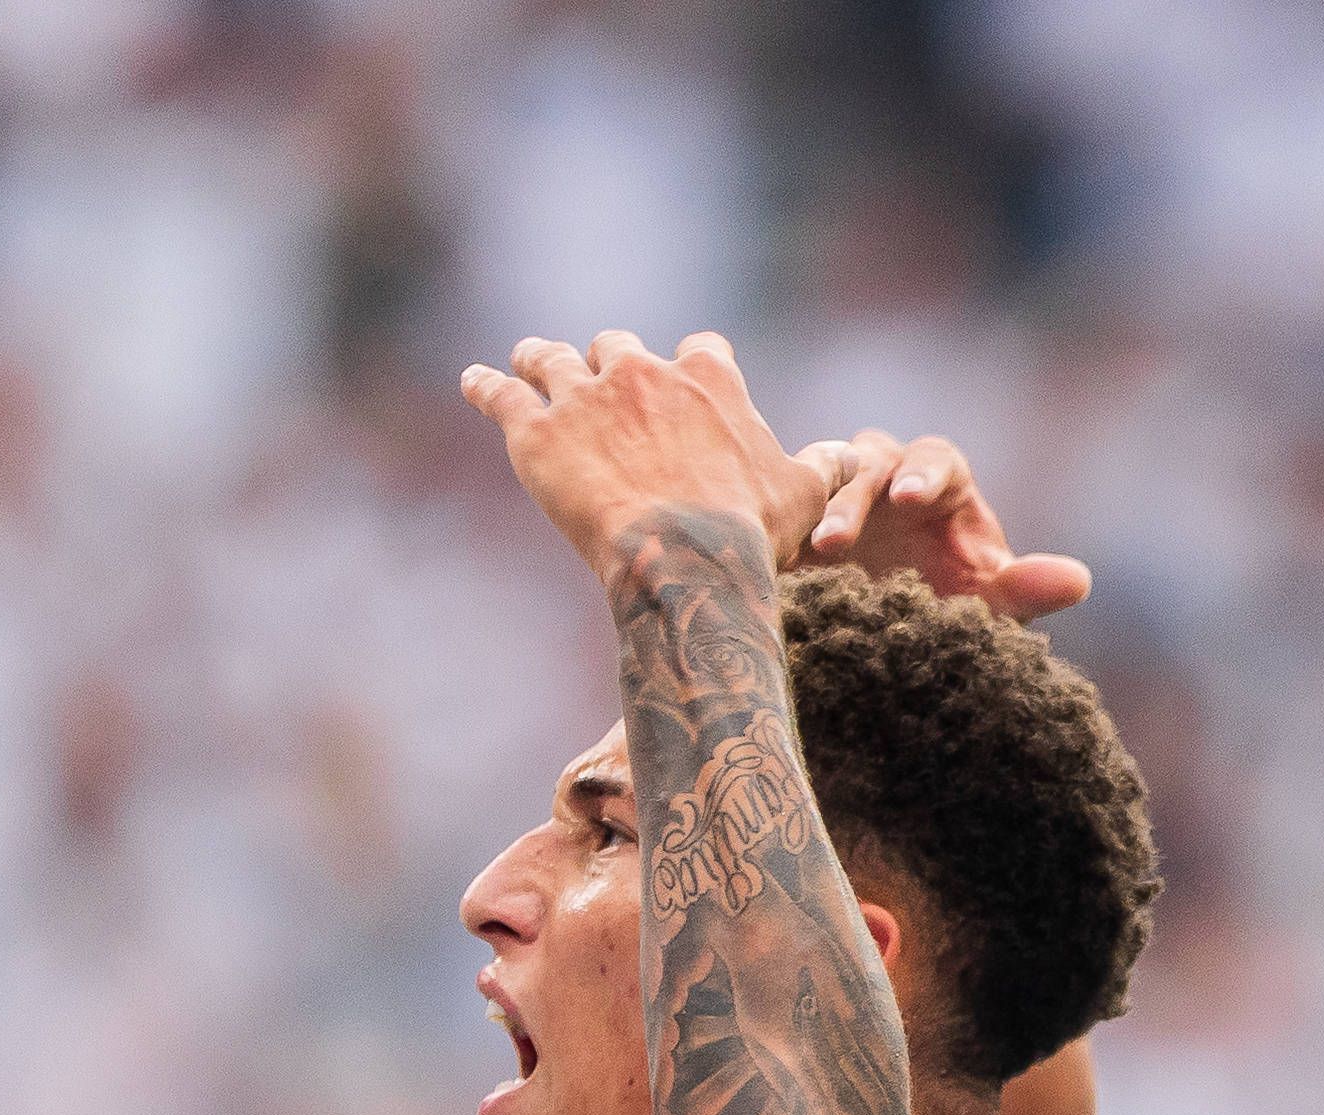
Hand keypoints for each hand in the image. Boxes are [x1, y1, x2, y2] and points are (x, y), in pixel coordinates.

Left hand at [461, 332, 831, 584]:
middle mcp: (643, 371)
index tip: (681, 379)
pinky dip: (485, 385)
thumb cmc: (748, 534)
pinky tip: (472, 382)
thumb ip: (820, 468)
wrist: (684, 559)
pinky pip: (501, 394)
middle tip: (597, 376)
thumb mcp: (803, 497)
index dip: (689, 365)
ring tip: (525, 357)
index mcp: (708, 379)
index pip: (699, 349)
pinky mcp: (536, 432)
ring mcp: (586, 397)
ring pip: (552, 359)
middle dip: (610, 360)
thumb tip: (850, 458)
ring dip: (539, 358)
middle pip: (619, 345)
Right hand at [793, 428, 1090, 621]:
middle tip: (838, 540)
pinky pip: (774, 511)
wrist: (885, 633)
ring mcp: (831, 493)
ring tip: (804, 557)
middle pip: (868, 464)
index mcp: (938, 481)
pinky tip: (762, 563)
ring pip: (816, 482)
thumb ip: (1023, 591)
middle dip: (853, 499)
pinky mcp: (789, 520)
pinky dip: (770, 530)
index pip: (935, 459)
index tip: (911, 500)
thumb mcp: (982, 604)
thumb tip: (1079, 583)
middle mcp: (884, 476)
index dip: (921, 474)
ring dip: (809, 514)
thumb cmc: (946, 604)